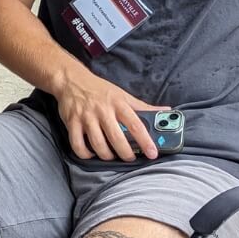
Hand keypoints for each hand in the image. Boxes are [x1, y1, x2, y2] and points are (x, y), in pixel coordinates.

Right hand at [55, 72, 170, 160]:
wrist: (71, 80)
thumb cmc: (100, 90)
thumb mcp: (123, 95)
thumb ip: (143, 106)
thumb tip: (167, 110)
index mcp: (118, 104)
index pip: (136, 125)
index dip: (146, 141)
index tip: (153, 154)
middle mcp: (102, 110)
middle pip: (117, 139)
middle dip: (126, 154)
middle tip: (130, 158)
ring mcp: (86, 117)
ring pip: (98, 144)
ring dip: (107, 155)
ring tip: (111, 155)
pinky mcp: (71, 122)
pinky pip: (77, 144)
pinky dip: (85, 154)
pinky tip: (91, 153)